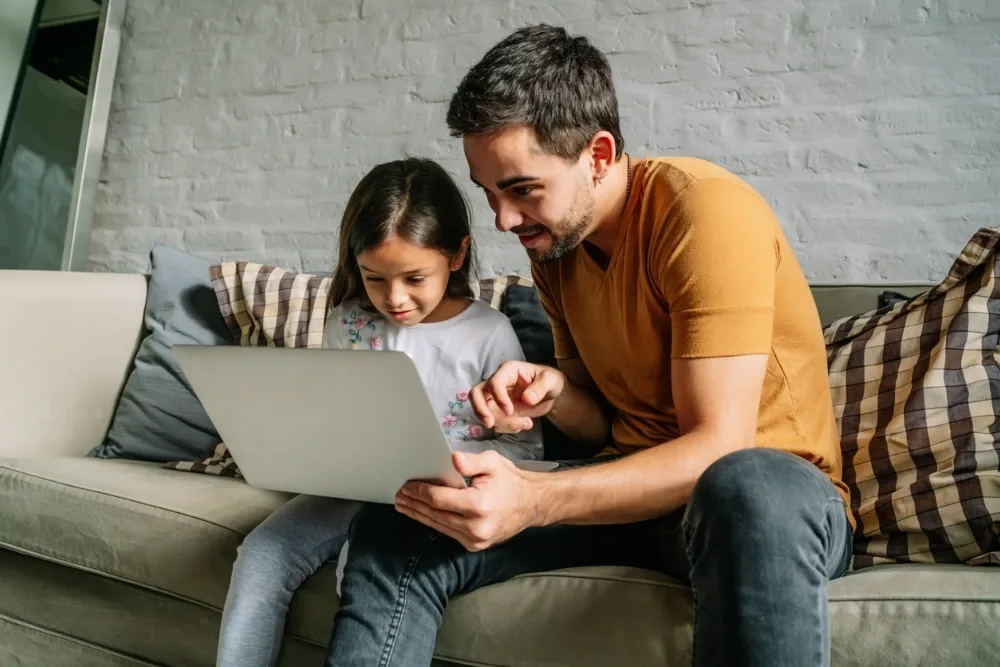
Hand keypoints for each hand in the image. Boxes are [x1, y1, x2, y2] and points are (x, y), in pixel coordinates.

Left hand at [395, 451, 538, 550]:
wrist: (531, 505)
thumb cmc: (510, 481)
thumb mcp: (493, 463)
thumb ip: (472, 462)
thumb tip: (453, 459)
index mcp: (479, 505)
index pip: (439, 499)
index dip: (420, 492)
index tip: (406, 486)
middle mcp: (476, 527)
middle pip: (435, 515)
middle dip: (414, 505)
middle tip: (399, 496)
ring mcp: (475, 540)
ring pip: (438, 526)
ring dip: (419, 515)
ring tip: (404, 506)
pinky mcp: (475, 546)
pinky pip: (448, 532)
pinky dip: (433, 522)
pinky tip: (422, 515)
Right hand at [471, 361, 565, 433]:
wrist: (550, 394)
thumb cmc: (549, 381)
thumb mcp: (551, 381)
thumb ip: (540, 388)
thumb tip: (527, 399)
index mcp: (508, 370)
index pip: (494, 382)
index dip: (498, 397)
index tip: (509, 411)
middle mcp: (497, 382)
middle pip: (476, 394)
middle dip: (480, 410)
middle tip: (490, 424)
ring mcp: (495, 397)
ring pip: (484, 411)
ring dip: (501, 423)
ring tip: (526, 423)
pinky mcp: (498, 410)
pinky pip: (494, 421)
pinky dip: (506, 427)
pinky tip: (524, 424)